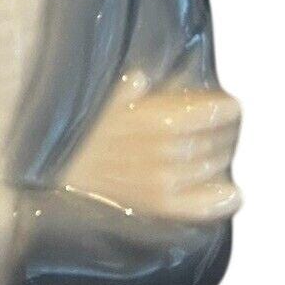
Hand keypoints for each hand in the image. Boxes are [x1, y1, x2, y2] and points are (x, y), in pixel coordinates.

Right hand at [63, 70, 241, 222]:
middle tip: (224, 130)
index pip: (217, 113)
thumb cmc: (78, 134)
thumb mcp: (103, 100)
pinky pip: (205, 205)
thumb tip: (144, 77)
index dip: (229, 110)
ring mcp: (165, 180)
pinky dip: (224, 199)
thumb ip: (129, 87)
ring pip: (215, 167)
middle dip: (227, 133)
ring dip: (222, 158)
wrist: (53, 175)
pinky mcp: (160, 206)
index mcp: (159, 118)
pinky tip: (232, 192)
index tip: (230, 107)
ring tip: (219, 152)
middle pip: (221, 140)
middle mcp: (168, 150)